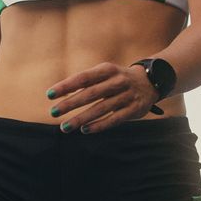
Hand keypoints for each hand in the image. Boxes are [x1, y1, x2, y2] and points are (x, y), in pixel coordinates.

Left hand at [45, 61, 160, 132]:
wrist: (150, 81)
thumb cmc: (117, 79)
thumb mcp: (104, 73)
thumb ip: (86, 82)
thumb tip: (60, 94)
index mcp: (107, 69)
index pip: (83, 78)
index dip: (66, 86)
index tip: (49, 95)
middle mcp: (117, 81)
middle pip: (90, 93)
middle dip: (70, 103)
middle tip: (53, 112)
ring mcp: (127, 95)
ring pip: (100, 108)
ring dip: (81, 118)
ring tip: (65, 127)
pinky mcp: (134, 109)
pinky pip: (114, 119)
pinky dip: (99, 125)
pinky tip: (85, 130)